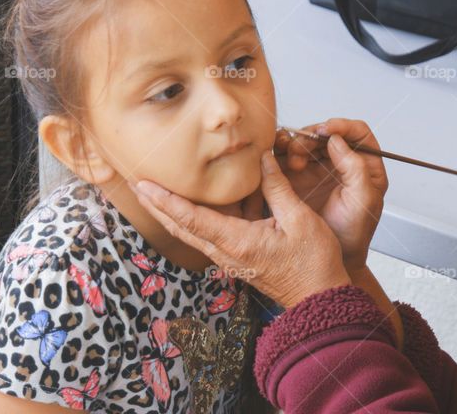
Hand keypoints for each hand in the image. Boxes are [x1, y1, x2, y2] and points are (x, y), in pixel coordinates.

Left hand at [134, 151, 350, 308]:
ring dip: (172, 211)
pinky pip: (209, 234)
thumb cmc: (313, 262)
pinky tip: (198, 200)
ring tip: (155, 190)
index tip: (145, 184)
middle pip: (182, 226)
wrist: (318, 297)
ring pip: (192, 231)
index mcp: (238, 242)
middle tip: (137, 183)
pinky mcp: (238, 257)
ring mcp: (230, 257)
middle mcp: (227, 252)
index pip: (192, 218)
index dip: (166, 200)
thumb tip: (264, 158)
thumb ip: (278, 187)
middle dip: (157, 205)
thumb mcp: (301, 219)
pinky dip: (196, 216)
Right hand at [273, 119, 387, 271]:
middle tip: (300, 152)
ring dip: (294, 144)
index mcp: (366, 165)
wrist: (331, 259)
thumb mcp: (363, 200)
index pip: (357, 133)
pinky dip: (279, 152)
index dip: (341, 126)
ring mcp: (318, 168)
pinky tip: (275, 159)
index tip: (325, 130)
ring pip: (305, 142)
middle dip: (312, 137)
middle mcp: (341, 162)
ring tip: (291, 160)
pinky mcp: (297, 177)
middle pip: (326, 134)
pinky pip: (286, 156)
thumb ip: (356, 168)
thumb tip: (337, 140)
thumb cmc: (353, 233)